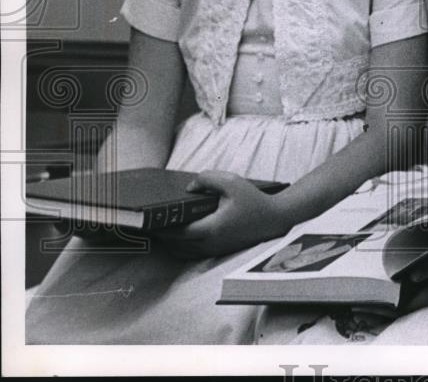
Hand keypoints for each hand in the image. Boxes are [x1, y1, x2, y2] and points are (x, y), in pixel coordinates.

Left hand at [154, 170, 288, 258]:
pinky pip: (193, 253)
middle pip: (176, 245)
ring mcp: (215, 250)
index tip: (147, 222)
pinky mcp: (219, 251)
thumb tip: (189, 188)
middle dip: (162, 236)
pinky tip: (179, 235)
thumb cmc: (254, 200)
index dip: (161, 229)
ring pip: (183, 252)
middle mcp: (210, 244)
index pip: (177, 233)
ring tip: (161, 230)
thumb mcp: (232, 181)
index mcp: (211, 229)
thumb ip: (208, 179)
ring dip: (171, 243)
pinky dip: (182, 246)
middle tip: (149, 225)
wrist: (275, 219)